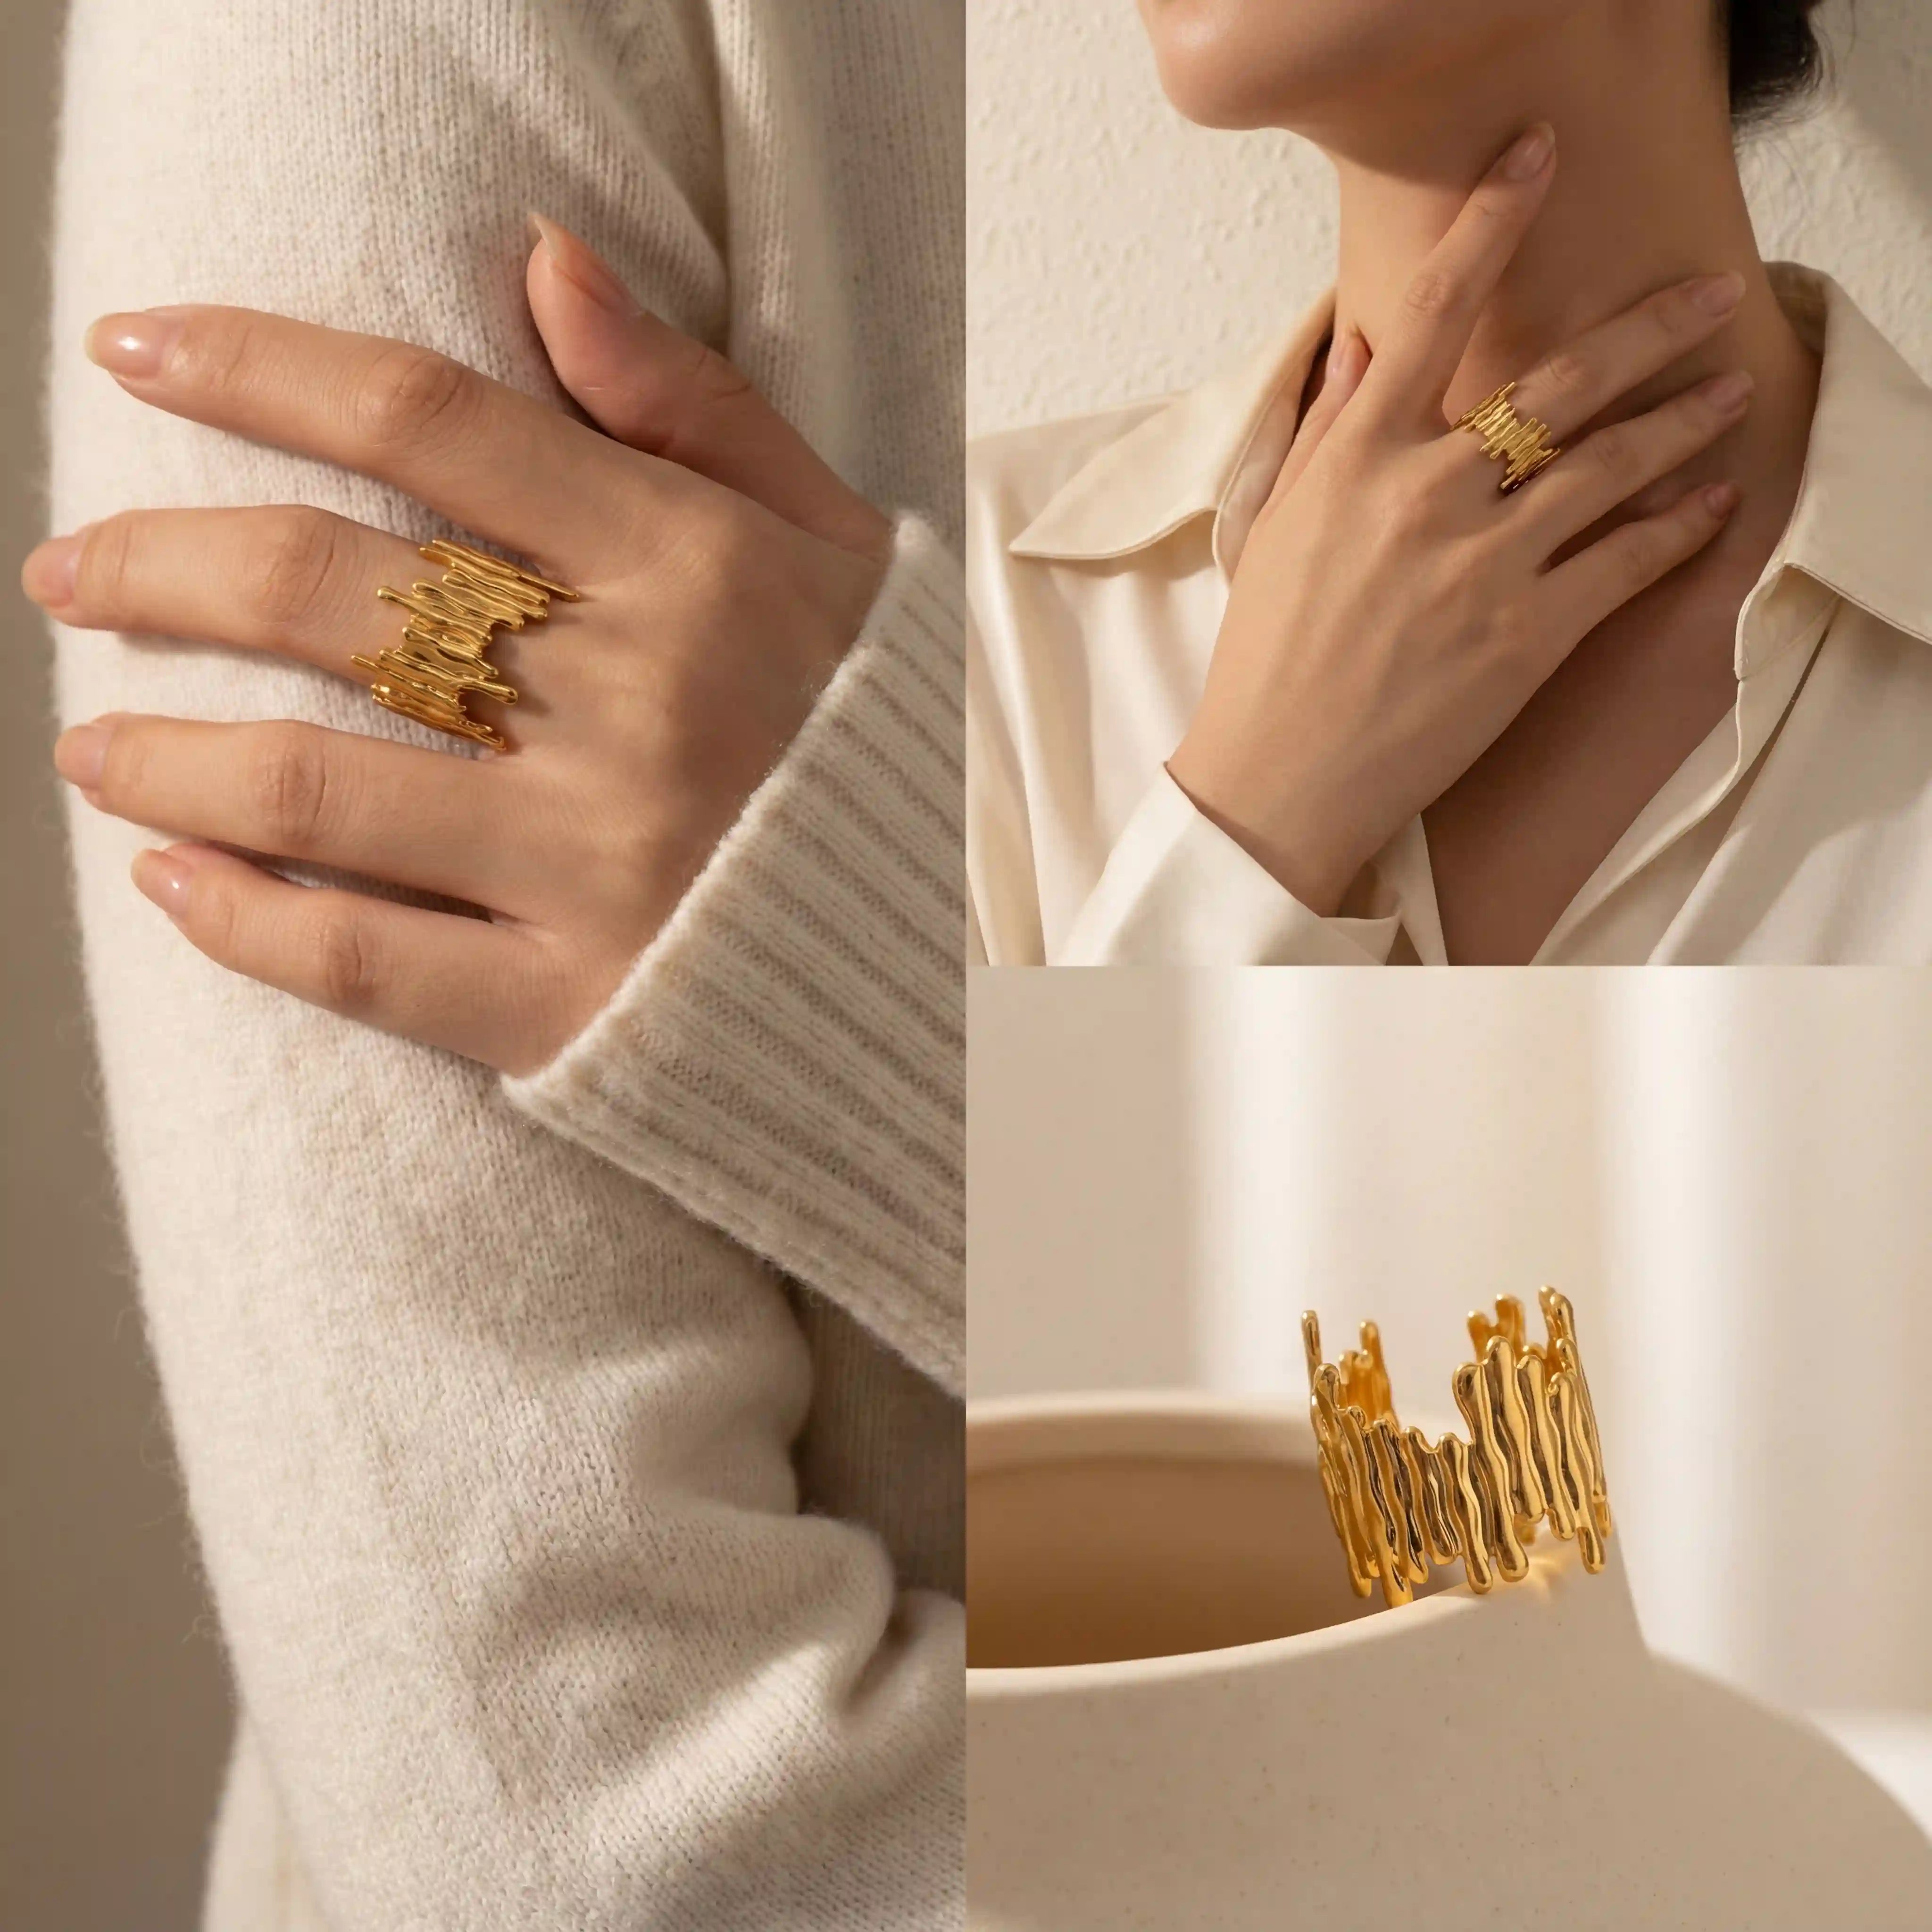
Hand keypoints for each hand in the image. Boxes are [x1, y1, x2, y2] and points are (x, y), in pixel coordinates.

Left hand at [23, 217, 891, 1075]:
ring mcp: (599, 869)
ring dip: (159, 756)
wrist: (948, 967)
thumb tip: (543, 260)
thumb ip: (691, 406)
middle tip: (70, 570)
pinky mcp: (574, 1010)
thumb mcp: (830, 551)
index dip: (257, 364)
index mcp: (698, 572)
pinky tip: (173, 881)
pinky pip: (360, 964)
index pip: (430, 420)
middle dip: (156, 563)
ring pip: (311, 787)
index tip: (139, 350)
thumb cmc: (869, 744)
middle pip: (329, 594)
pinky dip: (239, 920)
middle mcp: (637, 710)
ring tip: (90, 746)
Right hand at [1165, 125, 1751, 914]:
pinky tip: (1710, 499)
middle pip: (1561, 382)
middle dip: (1649, 327)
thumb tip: (1364, 346)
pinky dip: (1676, 526)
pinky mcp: (1526, 636)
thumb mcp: (1282, 526)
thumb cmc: (1269, 655)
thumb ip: (1330, 428)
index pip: (1435, 311)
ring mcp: (1482, 565)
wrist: (1279, 776)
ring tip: (1731, 389)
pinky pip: (1623, 562)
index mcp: (1358, 458)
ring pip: (1610, 465)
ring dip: (1683, 420)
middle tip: (1710, 293)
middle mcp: (1425, 493)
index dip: (1491, 222)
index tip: (1537, 158)